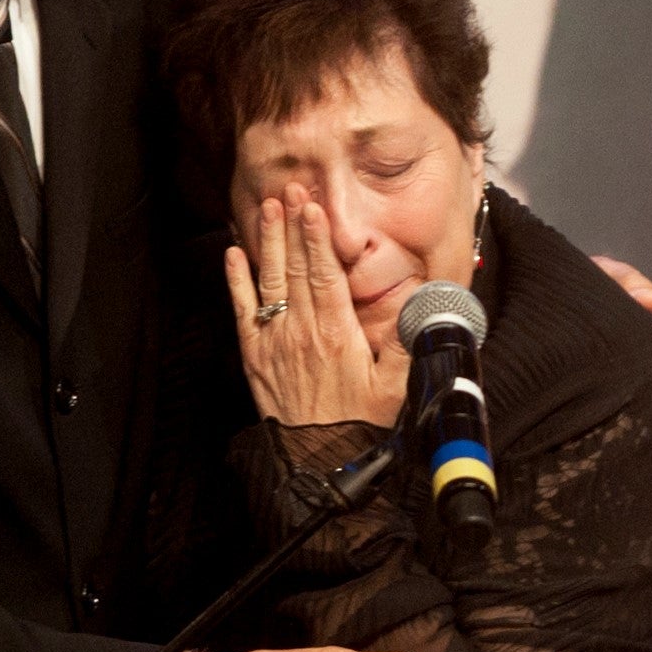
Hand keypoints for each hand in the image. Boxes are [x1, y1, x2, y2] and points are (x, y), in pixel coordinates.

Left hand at [226, 189, 402, 426]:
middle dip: (291, 226)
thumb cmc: (363, 425)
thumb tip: (417, 303)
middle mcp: (303, 332)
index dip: (317, 238)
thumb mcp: (396, 386)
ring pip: (269, 281)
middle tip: (289, 189)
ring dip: (266, 242)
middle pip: (295, 268)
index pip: (325, 274)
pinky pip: (242, 310)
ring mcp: (275, 343)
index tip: (312, 207)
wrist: (321, 463)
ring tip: (266, 207)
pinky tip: (234, 252)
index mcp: (338, 334)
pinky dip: (237, 280)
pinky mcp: (255, 357)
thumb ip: (405, 342)